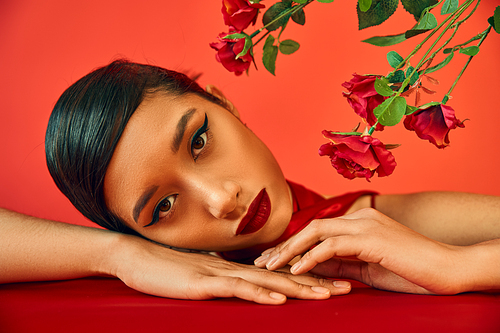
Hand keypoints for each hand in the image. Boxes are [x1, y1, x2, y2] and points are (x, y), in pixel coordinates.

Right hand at [105, 234, 351, 304]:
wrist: (136, 256)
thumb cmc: (166, 269)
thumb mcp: (201, 277)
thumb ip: (222, 280)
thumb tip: (242, 285)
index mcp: (236, 269)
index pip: (279, 274)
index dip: (308, 278)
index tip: (335, 282)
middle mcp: (235, 269)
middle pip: (283, 276)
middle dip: (316, 282)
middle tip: (348, 288)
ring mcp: (220, 274)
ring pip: (267, 281)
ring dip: (297, 288)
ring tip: (326, 294)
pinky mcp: (204, 283)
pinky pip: (237, 289)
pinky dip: (260, 294)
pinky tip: (279, 300)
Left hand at [255, 208, 467, 294]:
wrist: (449, 270)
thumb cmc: (411, 271)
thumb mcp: (368, 268)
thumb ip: (342, 263)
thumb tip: (312, 266)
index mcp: (359, 222)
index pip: (318, 229)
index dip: (293, 243)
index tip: (273, 258)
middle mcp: (360, 218)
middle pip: (312, 227)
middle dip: (284, 245)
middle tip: (262, 261)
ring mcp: (366, 225)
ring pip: (317, 232)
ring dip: (290, 250)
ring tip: (271, 266)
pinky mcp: (372, 238)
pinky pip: (332, 245)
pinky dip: (311, 257)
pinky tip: (296, 270)